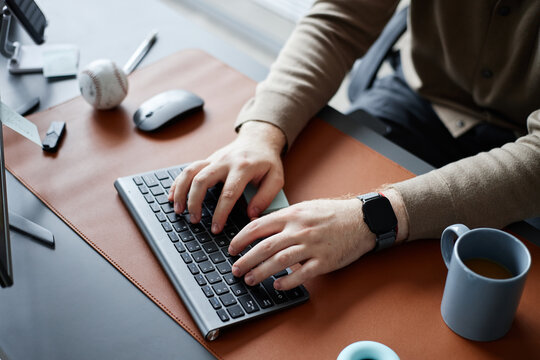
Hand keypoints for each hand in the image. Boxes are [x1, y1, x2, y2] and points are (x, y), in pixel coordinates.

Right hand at [168, 121, 286, 232]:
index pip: (229, 193)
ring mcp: (214, 159)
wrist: (258, 139)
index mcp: (244, 167)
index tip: (216, 228)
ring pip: (191, 172)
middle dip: (195, 202)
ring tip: (178, 210)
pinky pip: (188, 169)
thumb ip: (265, 197)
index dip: (220, 213)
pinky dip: (177, 182)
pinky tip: (171, 195)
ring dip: (181, 191)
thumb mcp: (276, 178)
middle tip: (195, 220)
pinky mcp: (207, 160)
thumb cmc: (267, 162)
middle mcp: (225, 162)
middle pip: (202, 180)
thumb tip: (251, 215)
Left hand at [228, 198, 376, 290]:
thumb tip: (260, 227)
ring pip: (279, 261)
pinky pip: (302, 274)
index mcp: (292, 215)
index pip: (259, 226)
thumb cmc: (333, 213)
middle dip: (246, 259)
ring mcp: (312, 246)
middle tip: (235, 269)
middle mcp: (300, 230)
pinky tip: (277, 286)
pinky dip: (287, 281)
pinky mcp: (324, 261)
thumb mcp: (305, 207)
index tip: (232, 248)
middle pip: (265, 247)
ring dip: (261, 272)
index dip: (241, 238)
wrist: (362, 220)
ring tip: (249, 279)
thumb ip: (284, 217)